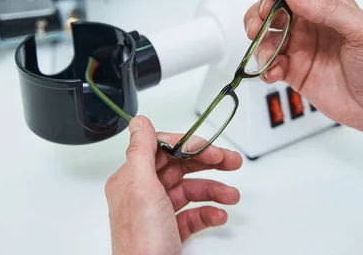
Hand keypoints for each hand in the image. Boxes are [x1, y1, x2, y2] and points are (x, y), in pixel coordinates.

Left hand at [105, 116, 242, 254]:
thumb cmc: (142, 245)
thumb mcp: (142, 190)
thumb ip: (142, 151)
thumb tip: (140, 120)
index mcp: (131, 180)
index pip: (160, 148)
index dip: (187, 145)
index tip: (208, 147)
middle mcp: (141, 195)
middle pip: (178, 167)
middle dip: (207, 163)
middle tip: (230, 161)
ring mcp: (156, 214)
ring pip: (188, 190)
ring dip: (213, 189)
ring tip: (231, 195)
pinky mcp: (168, 233)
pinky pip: (192, 215)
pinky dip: (208, 213)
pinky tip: (219, 215)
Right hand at [243, 0, 362, 133]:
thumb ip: (328, 9)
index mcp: (327, 6)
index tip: (269, 8)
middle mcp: (310, 24)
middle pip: (270, 10)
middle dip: (257, 18)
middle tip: (255, 31)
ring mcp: (301, 48)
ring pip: (266, 38)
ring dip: (259, 46)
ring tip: (268, 59)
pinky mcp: (295, 72)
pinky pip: (270, 65)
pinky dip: (265, 69)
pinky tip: (273, 74)